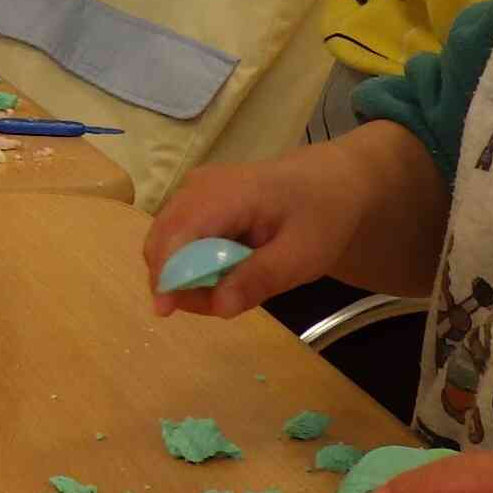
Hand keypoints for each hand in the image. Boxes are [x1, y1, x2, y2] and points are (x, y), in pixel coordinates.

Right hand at [141, 150, 362, 317]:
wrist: (332, 180)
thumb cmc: (322, 214)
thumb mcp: (304, 254)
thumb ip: (261, 278)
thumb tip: (219, 306)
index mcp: (224, 194)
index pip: (175, 235)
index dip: (165, 274)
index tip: (167, 312)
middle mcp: (196, 188)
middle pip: (161, 242)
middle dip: (178, 282)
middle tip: (223, 303)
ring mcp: (192, 192)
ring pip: (166, 244)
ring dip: (188, 276)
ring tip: (236, 285)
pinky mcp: (195, 202)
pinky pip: (179, 240)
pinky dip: (195, 264)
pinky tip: (230, 268)